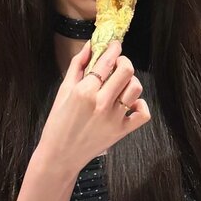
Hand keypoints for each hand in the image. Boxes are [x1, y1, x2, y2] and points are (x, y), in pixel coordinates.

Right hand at [36, 40, 150, 174]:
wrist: (60, 156)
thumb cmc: (58, 123)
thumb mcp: (63, 91)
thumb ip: (78, 66)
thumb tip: (90, 45)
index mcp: (84, 91)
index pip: (107, 61)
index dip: (113, 48)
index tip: (114, 44)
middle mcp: (101, 103)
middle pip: (126, 70)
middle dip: (123, 61)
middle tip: (117, 64)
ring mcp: (114, 118)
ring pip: (135, 88)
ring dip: (130, 81)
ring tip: (119, 84)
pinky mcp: (122, 131)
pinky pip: (143, 113)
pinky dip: (140, 105)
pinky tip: (129, 104)